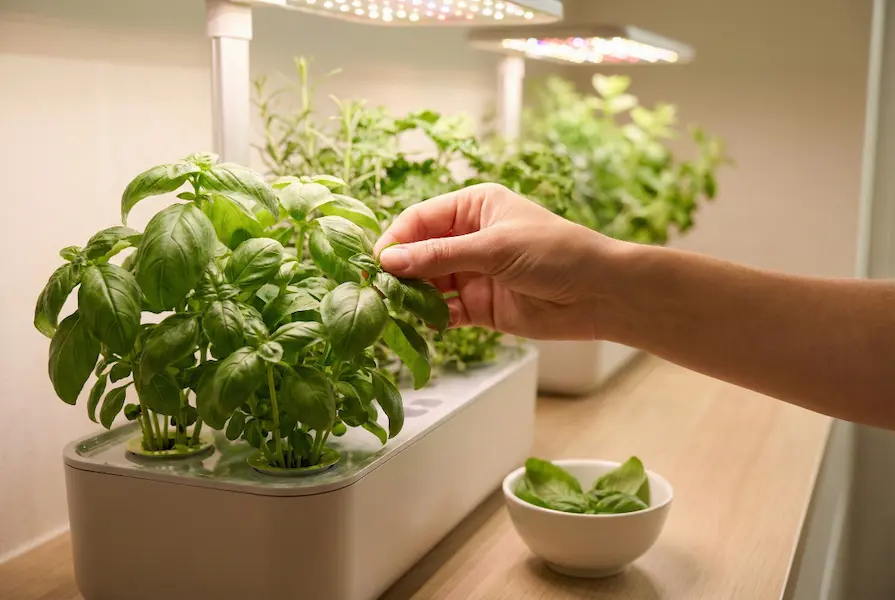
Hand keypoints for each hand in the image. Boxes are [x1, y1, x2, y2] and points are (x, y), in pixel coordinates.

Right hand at [374, 183, 618, 339]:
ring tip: (397, 308)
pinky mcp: (480, 306)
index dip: (397, 239)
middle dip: (400, 270)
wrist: (598, 294)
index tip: (377, 262)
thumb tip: (390, 261)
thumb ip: (440, 256)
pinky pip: (446, 311)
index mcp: (473, 208)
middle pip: (419, 253)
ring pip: (429, 284)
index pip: (420, 219)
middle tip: (378, 289)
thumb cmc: (555, 253)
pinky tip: (426, 323)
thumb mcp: (494, 248)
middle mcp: (469, 238)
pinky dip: (434, 318)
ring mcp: (473, 273)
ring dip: (413, 296)